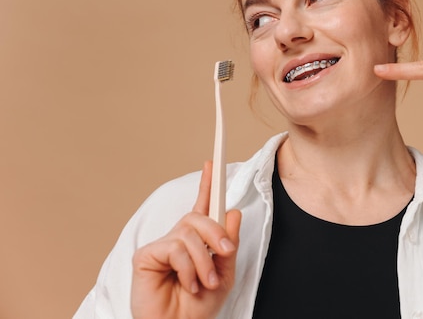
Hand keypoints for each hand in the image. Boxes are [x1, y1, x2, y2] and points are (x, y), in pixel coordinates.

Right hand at [131, 161, 241, 318]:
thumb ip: (228, 244)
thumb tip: (232, 212)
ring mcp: (162, 246)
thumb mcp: (224, 275)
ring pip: (188, 233)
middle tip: (225, 253)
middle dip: (216, 233)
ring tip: (206, 282)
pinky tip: (187, 283)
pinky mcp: (146, 256)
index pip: (203, 207)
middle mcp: (179, 239)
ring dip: (204, 260)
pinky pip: (175, 248)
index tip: (212, 163)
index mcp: (198, 242)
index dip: (207, 184)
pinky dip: (187, 268)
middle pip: (198, 216)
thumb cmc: (198, 307)